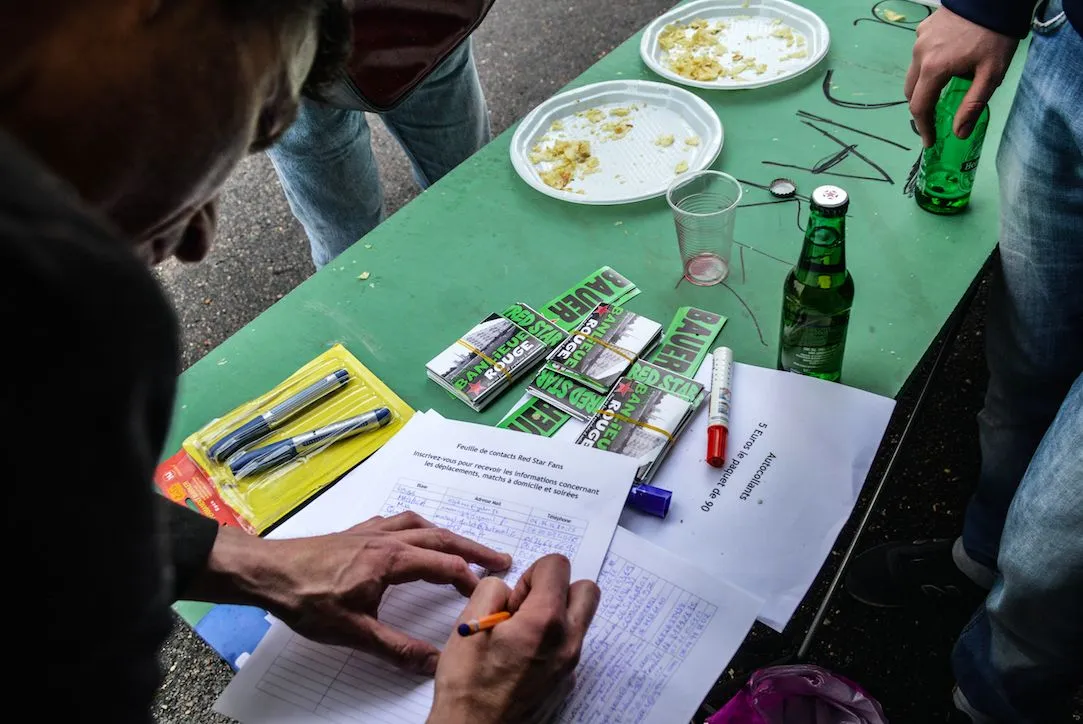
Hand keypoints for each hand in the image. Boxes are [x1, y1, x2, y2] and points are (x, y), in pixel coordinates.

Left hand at [189, 512, 511, 673]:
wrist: (265, 571)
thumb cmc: (306, 598)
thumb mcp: (353, 631)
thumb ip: (396, 648)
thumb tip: (432, 663)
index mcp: (391, 559)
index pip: (444, 564)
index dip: (469, 577)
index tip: (488, 590)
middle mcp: (386, 538)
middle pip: (440, 537)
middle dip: (472, 547)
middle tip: (500, 558)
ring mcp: (371, 531)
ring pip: (420, 525)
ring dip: (446, 534)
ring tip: (462, 545)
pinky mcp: (356, 532)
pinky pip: (398, 522)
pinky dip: (417, 527)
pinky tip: (412, 536)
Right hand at [428, 555, 599, 723]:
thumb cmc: (468, 685)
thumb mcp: (469, 623)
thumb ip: (493, 590)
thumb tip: (509, 590)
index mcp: (544, 622)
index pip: (558, 566)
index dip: (531, 574)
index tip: (515, 599)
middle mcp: (567, 642)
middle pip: (586, 590)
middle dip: (557, 588)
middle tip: (527, 607)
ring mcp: (571, 666)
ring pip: (579, 620)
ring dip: (556, 615)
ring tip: (522, 633)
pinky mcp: (567, 683)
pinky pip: (570, 647)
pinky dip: (552, 642)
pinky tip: (523, 658)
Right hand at [904, 7, 1017, 146]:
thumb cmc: (994, 36)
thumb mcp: (991, 74)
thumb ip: (972, 105)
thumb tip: (959, 134)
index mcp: (934, 70)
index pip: (920, 107)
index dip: (923, 128)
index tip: (929, 141)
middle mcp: (919, 56)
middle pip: (911, 92)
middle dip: (921, 108)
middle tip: (935, 118)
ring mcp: (919, 40)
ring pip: (914, 73)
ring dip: (923, 86)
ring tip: (942, 89)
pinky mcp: (923, 28)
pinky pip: (919, 54)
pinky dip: (927, 65)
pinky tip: (945, 61)